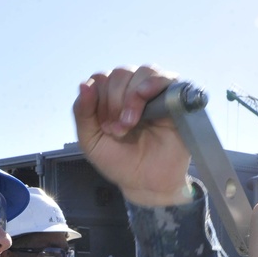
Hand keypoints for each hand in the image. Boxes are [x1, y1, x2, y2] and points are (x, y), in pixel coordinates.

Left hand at [73, 65, 192, 206]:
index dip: (99, 99)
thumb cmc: (120, 162)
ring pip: (141, 72)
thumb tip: (84, 84)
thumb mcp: (91, 141)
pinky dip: (151, 84)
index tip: (104, 126)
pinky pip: (164, 78)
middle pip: (120, 73)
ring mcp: (155, 93)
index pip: (101, 78)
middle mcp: (132, 90)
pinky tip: (143, 97)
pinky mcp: (174, 99)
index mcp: (111, 98)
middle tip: (117, 131)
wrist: (147, 184)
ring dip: (130, 97)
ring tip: (129, 124)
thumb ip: (82, 113)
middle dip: (114, 102)